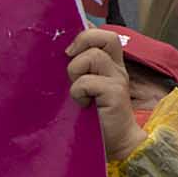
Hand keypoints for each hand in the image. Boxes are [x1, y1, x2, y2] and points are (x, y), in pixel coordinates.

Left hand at [67, 29, 145, 160]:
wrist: (117, 144)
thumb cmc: (96, 118)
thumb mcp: (85, 90)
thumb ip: (79, 72)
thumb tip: (59, 56)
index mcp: (109, 64)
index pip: (102, 35)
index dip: (85, 32)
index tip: (69, 47)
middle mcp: (116, 68)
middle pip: (106, 37)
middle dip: (83, 41)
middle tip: (69, 57)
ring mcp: (117, 80)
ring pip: (94, 56)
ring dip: (76, 70)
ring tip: (76, 89)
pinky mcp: (115, 93)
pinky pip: (88, 82)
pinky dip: (78, 92)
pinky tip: (82, 104)